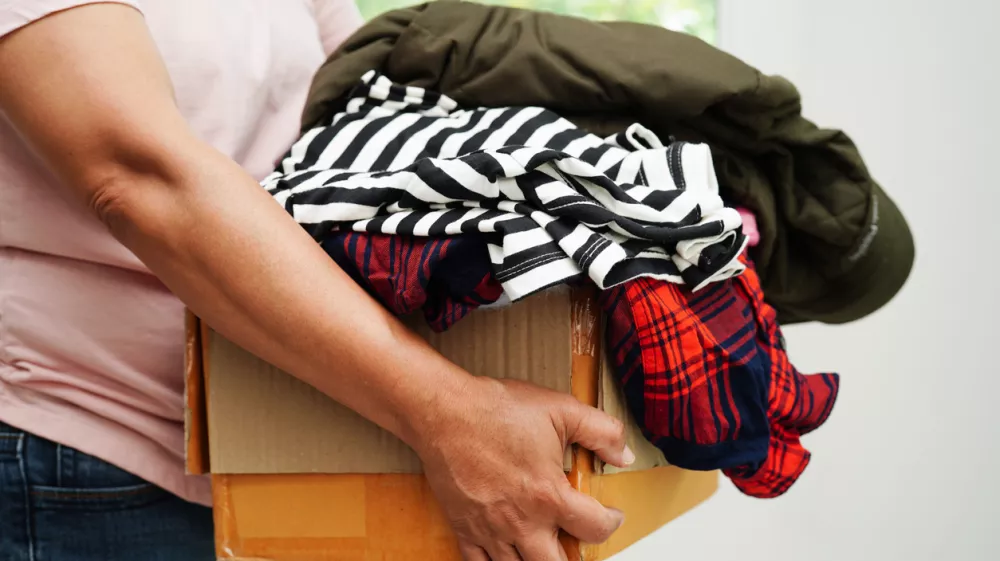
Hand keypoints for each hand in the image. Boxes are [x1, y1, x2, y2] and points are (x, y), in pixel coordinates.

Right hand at [413, 377, 634, 560]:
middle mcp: (522, 522)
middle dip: (572, 558)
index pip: (594, 528)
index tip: (610, 515)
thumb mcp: (560, 409)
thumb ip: (601, 431)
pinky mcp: (464, 527)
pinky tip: (506, 555)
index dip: (610, 523)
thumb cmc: (497, 409)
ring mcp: (490, 529)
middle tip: (576, 542)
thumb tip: (624, 453)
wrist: (444, 412)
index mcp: (549, 496)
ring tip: (544, 548)